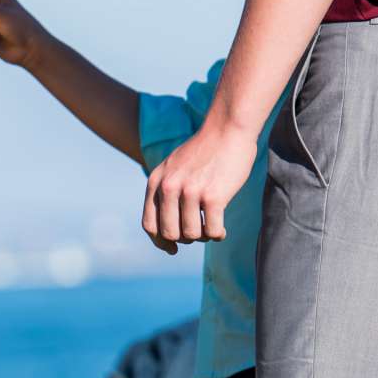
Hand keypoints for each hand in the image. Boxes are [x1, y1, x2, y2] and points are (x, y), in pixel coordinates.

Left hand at [141, 123, 256, 253]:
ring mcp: (190, 192)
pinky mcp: (213, 196)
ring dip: (203, 236)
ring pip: (191, 235)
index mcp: (156, 181)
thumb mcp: (174, 166)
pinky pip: (212, 231)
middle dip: (184, 239)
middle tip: (198, 232)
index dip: (159, 241)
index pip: (149, 224)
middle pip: (169, 233)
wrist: (228, 128)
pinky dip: (217, 235)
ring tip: (212, 227)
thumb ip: (166, 190)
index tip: (172, 249)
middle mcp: (169, 188)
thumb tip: (167, 226)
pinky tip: (222, 230)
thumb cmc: (206, 149)